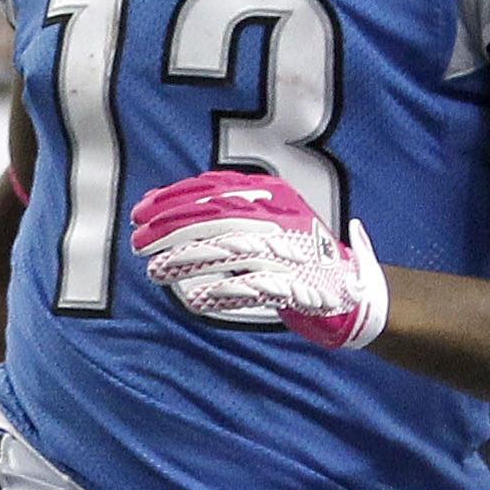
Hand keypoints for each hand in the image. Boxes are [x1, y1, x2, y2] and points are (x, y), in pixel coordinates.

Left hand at [129, 173, 388, 347]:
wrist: (353, 292)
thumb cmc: (296, 256)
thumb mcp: (263, 220)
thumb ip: (220, 209)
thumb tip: (158, 202)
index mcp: (273, 195)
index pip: (215, 189)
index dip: (174, 199)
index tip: (140, 212)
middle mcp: (283, 218)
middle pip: (218, 217)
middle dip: (172, 228)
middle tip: (137, 241)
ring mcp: (291, 254)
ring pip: (232, 250)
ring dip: (190, 260)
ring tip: (154, 271)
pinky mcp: (299, 288)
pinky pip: (257, 288)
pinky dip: (227, 293)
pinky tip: (197, 299)